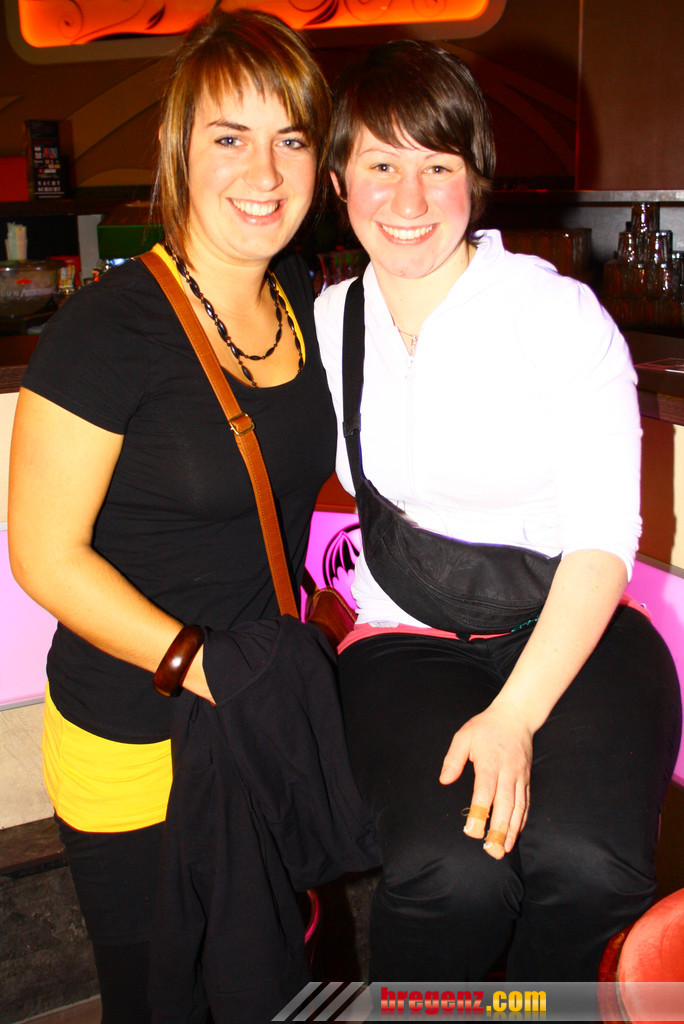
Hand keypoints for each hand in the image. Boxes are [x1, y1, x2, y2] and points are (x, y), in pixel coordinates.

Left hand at [439, 704, 532, 858]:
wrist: (516, 716)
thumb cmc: (486, 727)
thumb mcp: (464, 736)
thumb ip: (453, 759)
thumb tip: (444, 780)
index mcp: (490, 762)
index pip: (485, 791)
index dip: (480, 812)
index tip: (472, 831)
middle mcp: (507, 772)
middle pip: (505, 804)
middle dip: (498, 829)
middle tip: (491, 850)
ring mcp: (519, 777)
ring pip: (518, 807)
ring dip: (512, 829)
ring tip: (504, 849)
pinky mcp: (526, 779)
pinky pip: (526, 802)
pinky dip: (522, 820)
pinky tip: (516, 834)